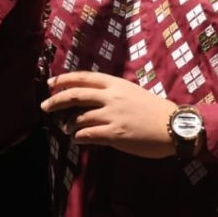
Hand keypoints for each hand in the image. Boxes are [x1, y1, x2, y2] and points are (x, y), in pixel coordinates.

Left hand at [40, 71, 179, 160]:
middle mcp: (111, 97)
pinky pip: (88, 134)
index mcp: (116, 84)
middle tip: (44, 107)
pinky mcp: (115, 134)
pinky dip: (78, 136)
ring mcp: (112, 115)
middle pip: (75, 95)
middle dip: (56, 101)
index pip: (83, 78)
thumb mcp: (132, 92)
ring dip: (69, 124)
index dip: (64, 79)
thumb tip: (92, 99)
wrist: (173, 126)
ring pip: (79, 118)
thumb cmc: (155, 110)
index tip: (50, 83)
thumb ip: (112, 94)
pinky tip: (77, 138)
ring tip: (67, 129)